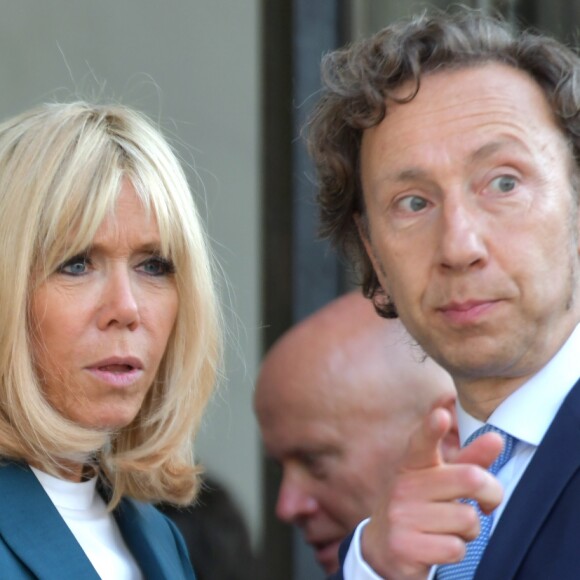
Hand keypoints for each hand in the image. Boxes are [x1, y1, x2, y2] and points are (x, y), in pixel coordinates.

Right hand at [360, 399, 503, 579]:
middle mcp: (404, 486)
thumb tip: (496, 437)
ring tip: (449, 528)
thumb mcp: (439, 481)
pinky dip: (456, 550)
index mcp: (413, 465)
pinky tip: (437, 546)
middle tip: (485, 503)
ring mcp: (402, 516)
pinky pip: (456, 548)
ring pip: (468, 519)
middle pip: (471, 478)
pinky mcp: (405, 547)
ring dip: (469, 530)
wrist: (383, 548)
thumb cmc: (420, 508)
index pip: (422, 442)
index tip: (440, 415)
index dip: (432, 428)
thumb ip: (469, 460)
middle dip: (491, 494)